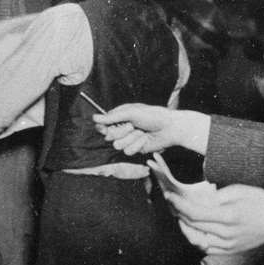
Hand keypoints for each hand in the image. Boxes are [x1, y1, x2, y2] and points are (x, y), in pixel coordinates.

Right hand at [94, 103, 208, 156]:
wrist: (169, 128)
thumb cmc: (152, 115)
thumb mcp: (130, 112)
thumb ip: (112, 117)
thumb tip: (94, 118)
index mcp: (119, 117)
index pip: (102, 125)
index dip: (103, 128)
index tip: (105, 128)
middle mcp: (122, 129)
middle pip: (109, 136)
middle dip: (121, 131)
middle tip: (132, 125)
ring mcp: (129, 140)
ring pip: (118, 145)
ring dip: (131, 138)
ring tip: (141, 132)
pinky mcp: (136, 149)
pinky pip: (128, 151)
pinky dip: (138, 145)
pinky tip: (145, 139)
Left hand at [165, 183, 263, 254]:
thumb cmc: (261, 203)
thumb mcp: (238, 191)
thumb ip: (215, 196)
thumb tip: (196, 199)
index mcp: (228, 216)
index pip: (195, 213)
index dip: (179, 204)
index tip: (168, 195)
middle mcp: (227, 234)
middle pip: (193, 226)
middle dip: (179, 213)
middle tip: (172, 203)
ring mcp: (229, 245)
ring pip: (197, 240)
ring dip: (185, 228)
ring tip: (180, 215)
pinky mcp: (231, 250)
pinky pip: (207, 248)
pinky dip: (197, 238)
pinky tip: (193, 228)